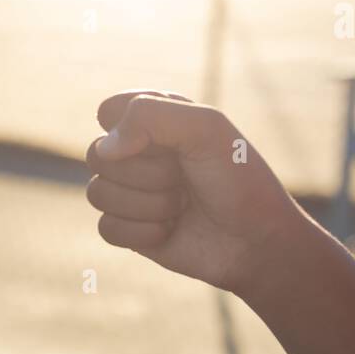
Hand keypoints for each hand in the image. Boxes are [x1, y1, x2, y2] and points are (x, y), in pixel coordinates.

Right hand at [86, 90, 308, 295]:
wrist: (257, 242)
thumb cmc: (239, 180)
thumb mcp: (207, 129)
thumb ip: (150, 116)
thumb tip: (105, 149)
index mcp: (154, 119)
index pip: (108, 111)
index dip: (131, 129)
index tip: (171, 144)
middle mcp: (136, 153)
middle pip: (97, 155)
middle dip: (148, 174)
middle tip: (185, 180)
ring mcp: (129, 192)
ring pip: (97, 194)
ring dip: (148, 206)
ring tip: (182, 207)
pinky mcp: (127, 230)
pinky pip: (105, 228)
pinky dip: (142, 233)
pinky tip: (171, 231)